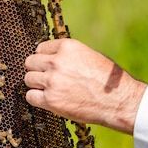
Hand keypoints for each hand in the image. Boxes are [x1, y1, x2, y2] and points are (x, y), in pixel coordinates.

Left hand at [24, 38, 146, 133]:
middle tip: (46, 78)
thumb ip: (67, 55)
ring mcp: (52, 81)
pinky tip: (47, 99)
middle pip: (30, 62)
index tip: (49, 66)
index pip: (40, 48)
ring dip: (36, 84)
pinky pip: (30, 96)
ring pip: (28, 79)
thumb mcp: (89, 55)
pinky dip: (36, 98)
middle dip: (36, 70)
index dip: (44, 58)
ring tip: (49, 89)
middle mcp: (57, 61)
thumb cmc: (107, 80)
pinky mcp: (51, 100)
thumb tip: (49, 57)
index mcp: (67, 47)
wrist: (118, 101)